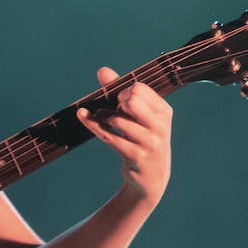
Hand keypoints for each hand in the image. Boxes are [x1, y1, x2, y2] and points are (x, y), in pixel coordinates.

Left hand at [76, 66, 172, 206]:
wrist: (151, 177)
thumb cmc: (142, 139)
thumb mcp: (137, 116)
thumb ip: (120, 91)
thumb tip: (102, 70)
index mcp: (164, 111)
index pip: (140, 88)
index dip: (125, 91)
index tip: (121, 100)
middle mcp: (160, 125)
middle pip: (132, 100)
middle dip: (117, 102)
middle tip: (115, 110)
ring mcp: (150, 142)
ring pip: (117, 119)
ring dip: (103, 117)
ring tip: (102, 118)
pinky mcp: (136, 156)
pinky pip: (109, 136)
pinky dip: (94, 125)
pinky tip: (83, 116)